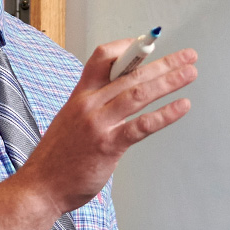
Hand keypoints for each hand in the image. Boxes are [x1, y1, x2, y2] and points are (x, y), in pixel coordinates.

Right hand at [0, 40, 195, 229]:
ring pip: (138, 94)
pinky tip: (182, 106)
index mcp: (80, 95)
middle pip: (130, 73)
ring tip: (189, 73)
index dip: (127, 47)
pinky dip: (165, 114)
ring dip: (168, 81)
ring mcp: (98, 124)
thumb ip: (93, 105)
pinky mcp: (108, 146)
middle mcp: (89, 104)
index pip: (102, 57)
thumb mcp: (71, 119)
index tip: (148, 43)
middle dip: (163, 62)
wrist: (40, 186)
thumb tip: (120, 95)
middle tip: (187, 56)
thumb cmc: (57, 157)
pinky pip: (141, 126)